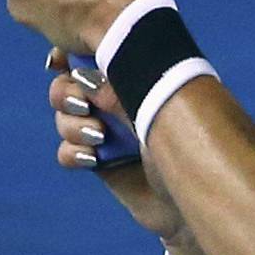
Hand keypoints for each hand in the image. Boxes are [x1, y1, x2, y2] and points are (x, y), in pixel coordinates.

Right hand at [46, 48, 199, 250]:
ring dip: (73, 125)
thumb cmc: (189, 148)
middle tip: (84, 105)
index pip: (95, 54)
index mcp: (137, 76)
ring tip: (100, 137)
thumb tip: (84, 77)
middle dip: (66, 92)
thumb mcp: (153, 110)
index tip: (60, 61)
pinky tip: (93, 159)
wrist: (194, 199)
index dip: (71, 54)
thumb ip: (118, 92)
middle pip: (68, 84)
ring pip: (65, 118)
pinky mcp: (101, 162)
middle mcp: (120, 100)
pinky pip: (67, 151)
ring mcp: (109, 131)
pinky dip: (74, 152)